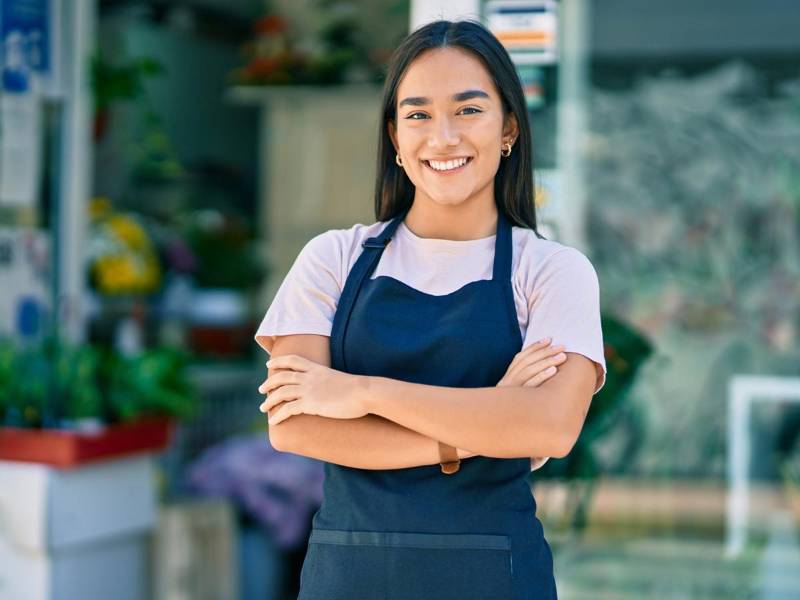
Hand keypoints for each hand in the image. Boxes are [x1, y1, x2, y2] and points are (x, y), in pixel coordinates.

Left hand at [258, 354, 368, 425]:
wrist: (364, 393)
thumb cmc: (359, 389)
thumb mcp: (341, 380)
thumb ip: (331, 382)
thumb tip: (332, 389)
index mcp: (317, 369)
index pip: (292, 360)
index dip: (279, 361)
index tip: (269, 365)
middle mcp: (310, 377)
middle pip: (282, 376)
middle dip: (269, 383)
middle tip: (261, 390)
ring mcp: (309, 390)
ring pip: (281, 393)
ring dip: (269, 401)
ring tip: (263, 408)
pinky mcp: (310, 404)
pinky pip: (288, 409)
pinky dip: (278, 415)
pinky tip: (273, 421)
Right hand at [458, 338, 565, 461]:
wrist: (486, 429)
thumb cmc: (503, 414)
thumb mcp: (509, 398)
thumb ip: (520, 386)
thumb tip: (540, 376)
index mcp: (506, 379)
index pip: (520, 357)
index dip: (534, 347)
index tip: (548, 338)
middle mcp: (507, 382)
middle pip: (527, 362)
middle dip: (545, 352)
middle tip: (562, 346)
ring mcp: (510, 391)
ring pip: (529, 371)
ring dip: (547, 361)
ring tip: (562, 356)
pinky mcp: (515, 400)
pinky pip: (529, 386)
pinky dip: (541, 376)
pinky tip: (554, 371)